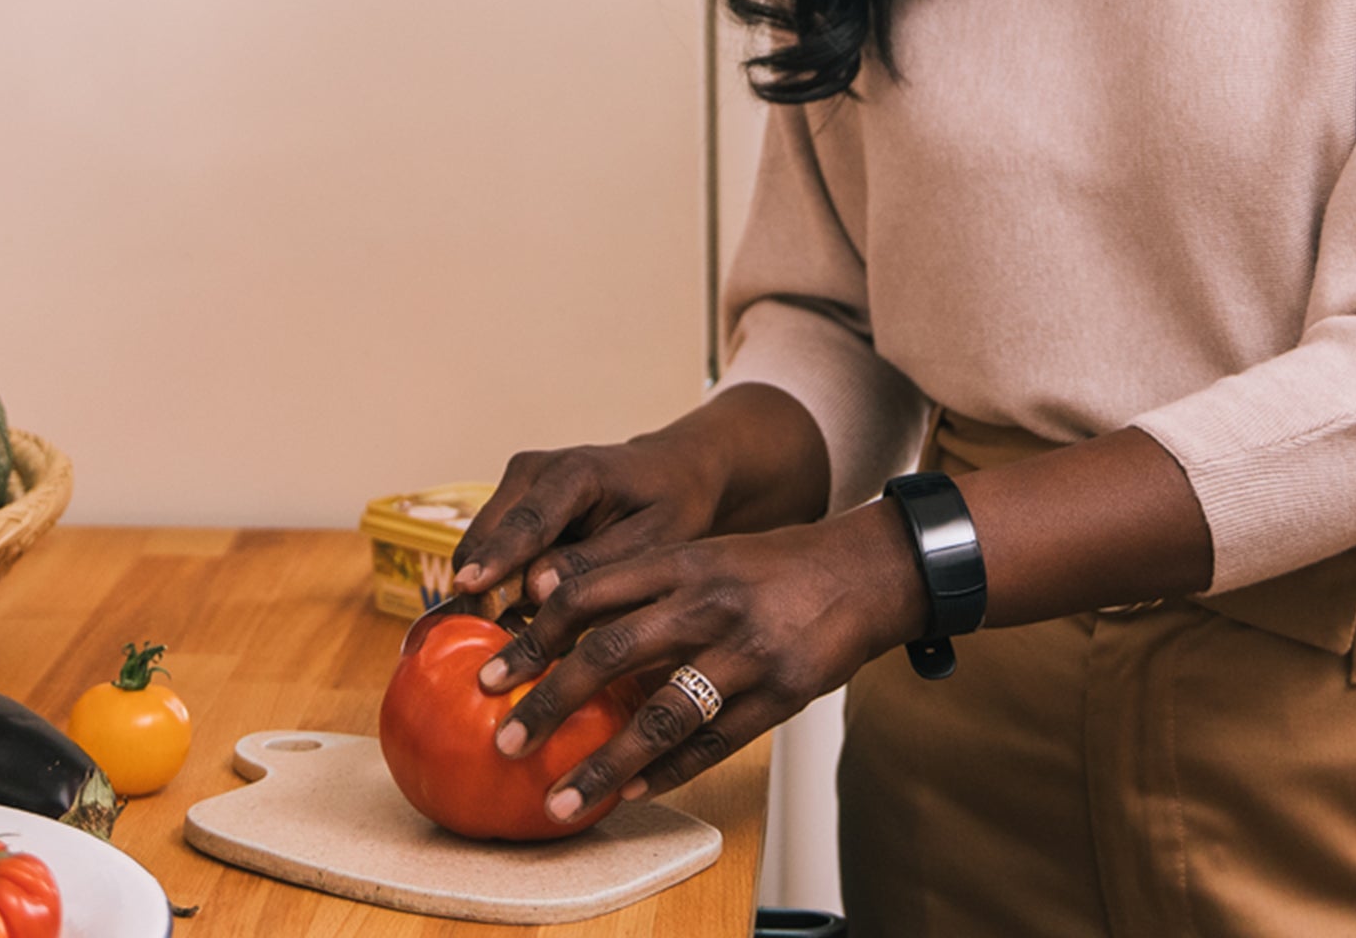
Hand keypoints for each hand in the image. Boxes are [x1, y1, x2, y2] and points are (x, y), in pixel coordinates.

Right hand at [448, 383, 828, 602]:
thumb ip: (597, 563)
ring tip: (511, 639)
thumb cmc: (671, 505)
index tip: (470, 587)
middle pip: (486, 536)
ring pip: (480, 547)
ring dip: (489, 591)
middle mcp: (533, 470)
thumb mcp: (655, 538)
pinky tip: (518, 619)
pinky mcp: (510, 504)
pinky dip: (498, 584)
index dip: (498, 557)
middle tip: (494, 647)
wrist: (669, 471)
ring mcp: (516, 484)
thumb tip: (536, 590)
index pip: (529, 520)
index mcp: (575, 472)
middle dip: (483, 590)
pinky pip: (489, 550)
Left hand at [473, 505, 923, 822]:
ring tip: (562, 799)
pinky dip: (667, 773)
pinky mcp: (780, 695)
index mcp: (681, 562)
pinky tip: (630, 794)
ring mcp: (746, 653)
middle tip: (507, 741)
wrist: (866, 572)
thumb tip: (550, 603)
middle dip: (550, 703)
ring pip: (660, 715)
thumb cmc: (772, 567)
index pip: (588, 594)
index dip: (534, 636)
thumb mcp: (704, 555)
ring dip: (604, 764)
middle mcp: (707, 604)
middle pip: (611, 654)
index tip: (489, 673)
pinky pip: (713, 744)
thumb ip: (639, 580)